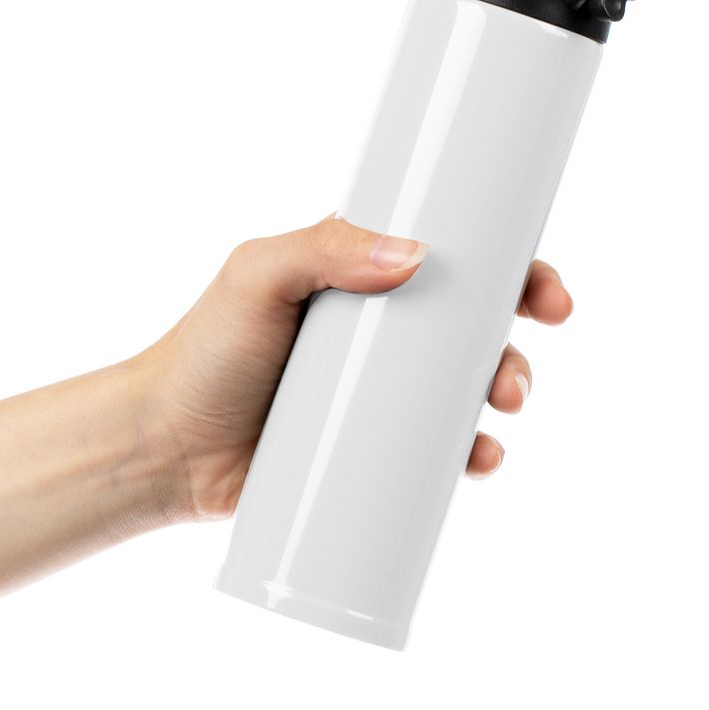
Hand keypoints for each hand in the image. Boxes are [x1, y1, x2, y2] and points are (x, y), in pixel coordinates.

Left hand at [132, 215, 572, 518]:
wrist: (165, 446)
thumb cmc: (203, 353)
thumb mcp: (256, 277)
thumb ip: (322, 248)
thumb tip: (418, 252)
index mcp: (355, 279)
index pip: (448, 260)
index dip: (508, 271)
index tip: (543, 290)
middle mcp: (374, 331)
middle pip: (471, 328)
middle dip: (514, 344)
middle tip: (513, 374)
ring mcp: (372, 394)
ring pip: (463, 390)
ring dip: (503, 395)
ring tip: (499, 414)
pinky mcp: (365, 450)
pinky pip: (434, 452)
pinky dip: (469, 455)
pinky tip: (480, 461)